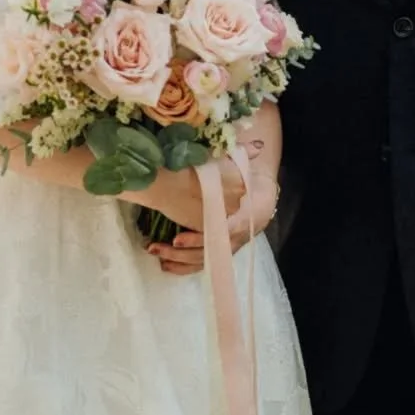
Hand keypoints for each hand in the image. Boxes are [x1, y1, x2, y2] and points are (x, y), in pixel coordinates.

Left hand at [149, 165, 277, 275]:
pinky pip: (200, 265)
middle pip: (209, 250)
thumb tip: (256, 146)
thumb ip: (246, 159)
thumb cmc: (249, 184)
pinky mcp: (217, 253)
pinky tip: (165, 265)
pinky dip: (182, 268)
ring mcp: (225, 247)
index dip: (203, 235)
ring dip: (178, 259)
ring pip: (202, 260)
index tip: (180, 237)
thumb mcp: (249, 171)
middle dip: (185, 249)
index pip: (224, 230)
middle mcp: (234, 237)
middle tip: (163, 243)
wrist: (260, 203)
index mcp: (244, 217)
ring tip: (155, 250)